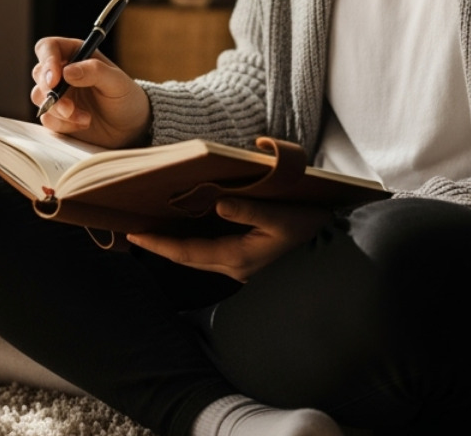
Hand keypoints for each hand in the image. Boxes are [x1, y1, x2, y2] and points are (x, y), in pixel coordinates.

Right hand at [31, 36, 150, 148]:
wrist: (130, 128)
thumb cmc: (126, 98)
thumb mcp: (117, 82)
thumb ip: (95, 72)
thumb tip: (67, 71)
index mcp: (76, 55)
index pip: (49, 48)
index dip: (47, 60)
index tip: (54, 79)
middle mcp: (63, 72)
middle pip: (39, 73)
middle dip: (51, 92)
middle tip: (69, 107)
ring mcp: (58, 94)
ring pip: (39, 97)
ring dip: (59, 110)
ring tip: (85, 118)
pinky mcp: (56, 115)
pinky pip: (47, 118)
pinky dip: (63, 124)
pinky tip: (83, 124)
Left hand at [126, 198, 332, 281]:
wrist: (336, 248)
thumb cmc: (309, 229)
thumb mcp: (280, 216)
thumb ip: (248, 211)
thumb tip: (218, 203)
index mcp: (236, 258)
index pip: (186, 253)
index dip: (158, 244)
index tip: (134, 234)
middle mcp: (234, 267)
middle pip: (187, 258)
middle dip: (161, 245)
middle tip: (135, 230)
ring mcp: (241, 268)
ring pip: (198, 257)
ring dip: (176, 245)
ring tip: (155, 228)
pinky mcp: (248, 262)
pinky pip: (211, 253)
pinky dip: (194, 244)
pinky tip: (189, 228)